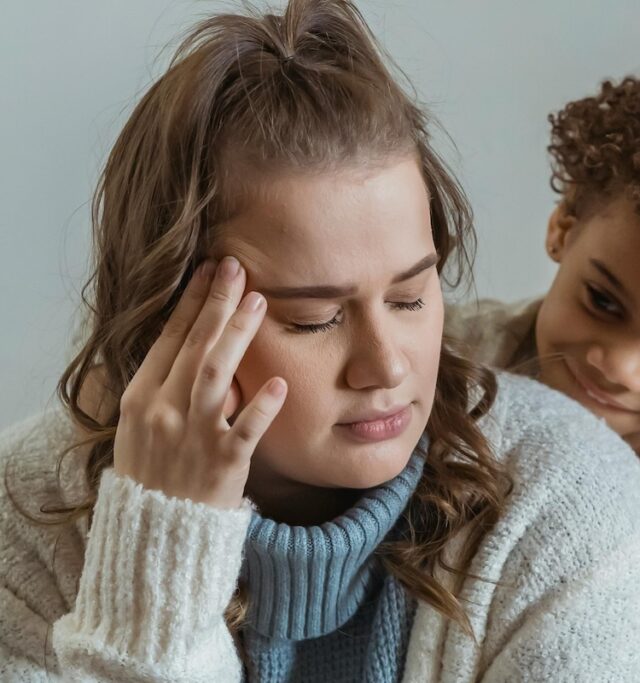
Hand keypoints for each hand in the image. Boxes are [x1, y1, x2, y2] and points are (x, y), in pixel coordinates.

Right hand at [113, 257, 286, 508]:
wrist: (156, 535)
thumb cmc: (155, 476)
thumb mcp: (140, 427)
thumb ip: (163, 386)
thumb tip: (190, 341)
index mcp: (139, 399)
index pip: (169, 339)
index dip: (190, 302)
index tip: (210, 269)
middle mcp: (163, 412)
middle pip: (194, 347)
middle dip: (216, 303)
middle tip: (238, 267)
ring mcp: (193, 437)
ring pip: (215, 376)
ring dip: (237, 336)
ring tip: (259, 302)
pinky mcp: (223, 464)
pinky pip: (245, 431)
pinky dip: (262, 407)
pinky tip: (279, 384)